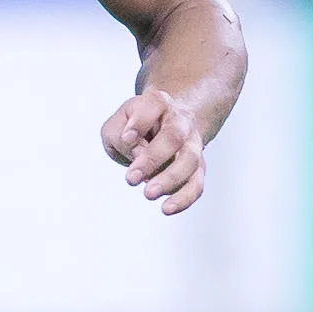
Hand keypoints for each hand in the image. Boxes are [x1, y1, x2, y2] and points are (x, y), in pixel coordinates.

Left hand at [100, 88, 207, 215]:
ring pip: (189, 160)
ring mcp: (191, 144)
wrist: (164, 126)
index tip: (126, 138)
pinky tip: (166, 208)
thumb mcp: (116, 125)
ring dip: (169, 179)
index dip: (140, 122)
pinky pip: (196, 183)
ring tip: (148, 194)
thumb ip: (118, 135)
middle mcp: (180, 121)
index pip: (153, 105)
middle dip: (153, 158)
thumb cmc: (133, 127)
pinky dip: (184, 198)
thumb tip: (137, 155)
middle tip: (131, 178)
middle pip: (174, 136)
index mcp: (158, 103)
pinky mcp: (197, 167)